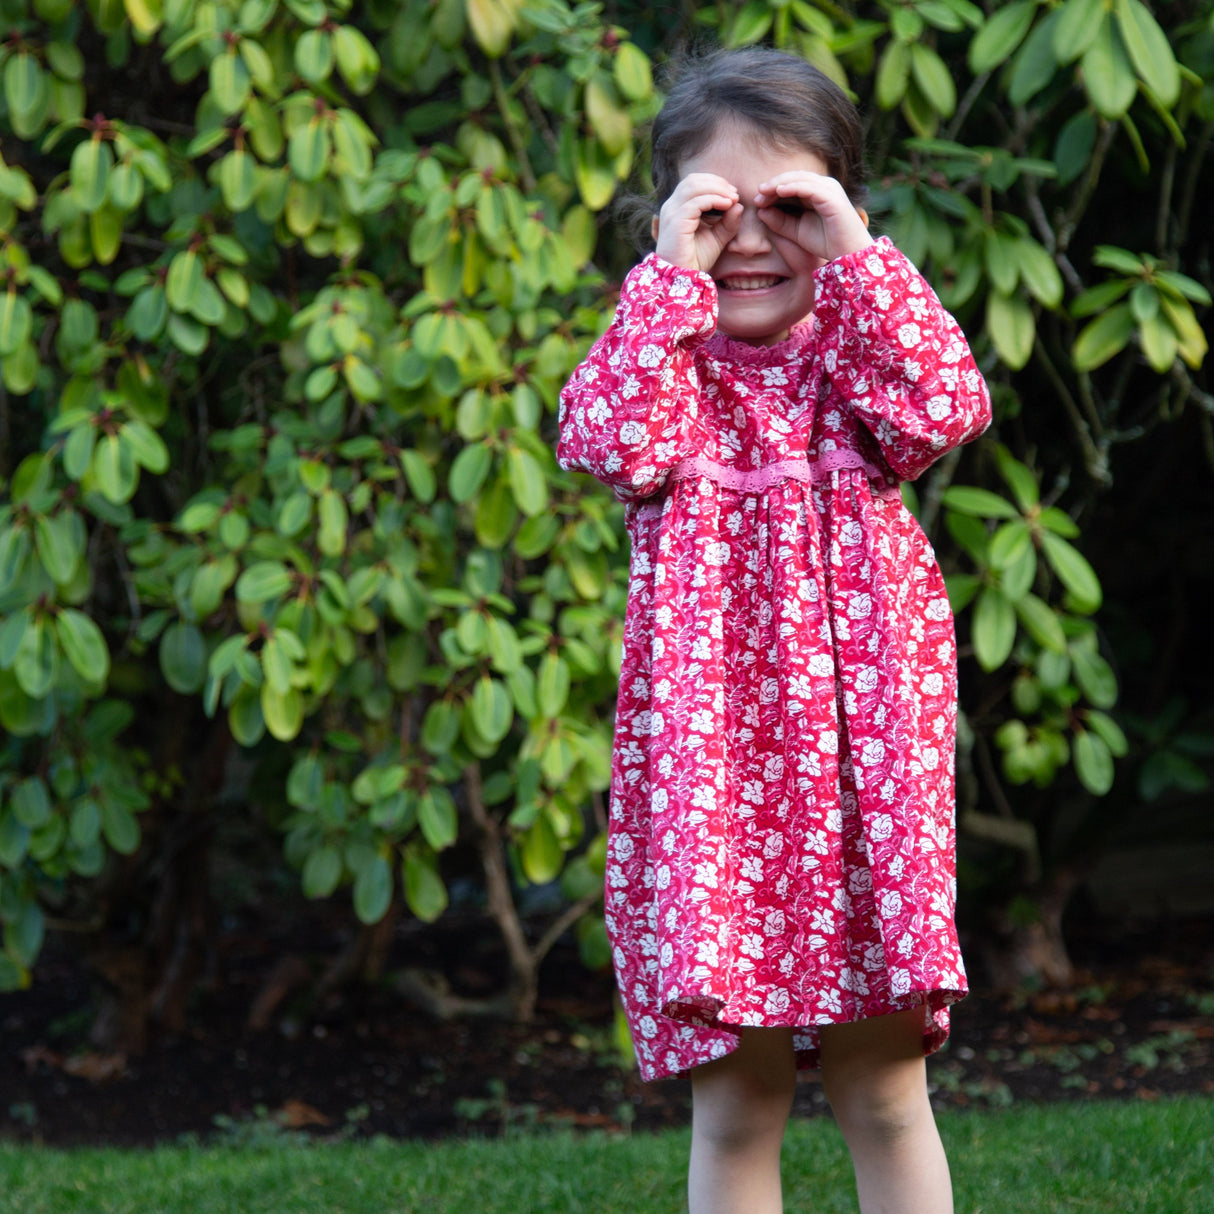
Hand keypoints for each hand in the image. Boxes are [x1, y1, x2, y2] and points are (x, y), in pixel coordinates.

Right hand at [654, 173, 743, 273]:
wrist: (682, 280)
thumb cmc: (695, 260)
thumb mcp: (716, 238)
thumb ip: (728, 222)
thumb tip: (739, 204)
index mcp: (677, 208)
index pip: (694, 182)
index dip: (715, 183)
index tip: (732, 194)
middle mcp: (671, 206)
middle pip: (693, 179)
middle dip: (717, 183)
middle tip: (734, 194)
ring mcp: (671, 212)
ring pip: (694, 186)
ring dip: (717, 188)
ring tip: (733, 198)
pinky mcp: (676, 221)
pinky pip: (697, 202)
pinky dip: (714, 199)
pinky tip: (727, 205)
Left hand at [753, 172, 873, 262]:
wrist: (848, 254)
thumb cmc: (826, 242)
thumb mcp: (796, 231)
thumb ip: (779, 221)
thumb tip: (761, 211)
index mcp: (816, 192)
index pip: (791, 183)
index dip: (773, 189)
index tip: (757, 200)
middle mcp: (824, 186)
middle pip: (794, 177)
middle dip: (774, 184)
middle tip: (757, 194)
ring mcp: (829, 189)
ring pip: (800, 178)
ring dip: (779, 184)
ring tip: (763, 192)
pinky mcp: (832, 197)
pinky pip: (809, 187)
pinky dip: (793, 187)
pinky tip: (778, 191)